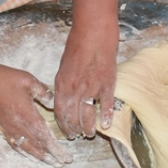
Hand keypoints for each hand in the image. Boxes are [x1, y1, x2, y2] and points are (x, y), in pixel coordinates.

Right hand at [0, 62, 72, 166]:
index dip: (55, 147)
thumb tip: (54, 103)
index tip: (65, 156)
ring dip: (39, 156)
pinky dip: (24, 152)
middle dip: (51, 155)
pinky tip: (29, 155)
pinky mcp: (1, 127)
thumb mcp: (28, 80)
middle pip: (37, 145)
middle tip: (62, 163)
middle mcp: (18, 125)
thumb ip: (43, 92)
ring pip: (26, 147)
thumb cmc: (4, 78)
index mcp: (27, 114)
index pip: (44, 135)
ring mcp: (9, 128)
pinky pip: (14, 144)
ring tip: (50, 162)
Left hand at [53, 21, 118, 137]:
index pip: (60, 112)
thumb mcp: (63, 65)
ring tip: (90, 133)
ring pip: (89, 115)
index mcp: (62, 84)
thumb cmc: (78, 44)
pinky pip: (107, 105)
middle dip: (74, 129)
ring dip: (89, 127)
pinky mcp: (108, 84)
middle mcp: (75, 89)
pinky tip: (107, 124)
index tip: (66, 131)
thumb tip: (65, 96)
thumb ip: (65, 82)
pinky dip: (107, 116)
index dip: (63, 124)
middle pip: (73, 117)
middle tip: (77, 135)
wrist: (94, 32)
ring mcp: (92, 88)